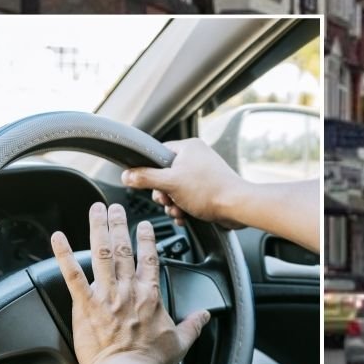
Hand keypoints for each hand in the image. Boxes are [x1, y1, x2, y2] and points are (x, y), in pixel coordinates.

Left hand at [50, 202, 208, 363]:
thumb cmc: (151, 362)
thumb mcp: (180, 342)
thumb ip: (193, 325)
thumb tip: (205, 316)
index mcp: (150, 296)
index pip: (150, 259)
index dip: (147, 239)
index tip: (144, 225)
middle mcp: (129, 290)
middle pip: (123, 249)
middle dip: (119, 224)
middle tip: (114, 208)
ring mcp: (106, 296)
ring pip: (101, 253)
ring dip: (97, 229)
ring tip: (94, 211)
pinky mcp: (86, 306)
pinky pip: (72, 276)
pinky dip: (63, 255)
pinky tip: (57, 239)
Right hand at [121, 138, 246, 228]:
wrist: (237, 207)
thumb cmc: (209, 190)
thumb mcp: (170, 183)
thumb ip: (145, 178)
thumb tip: (126, 176)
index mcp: (188, 148)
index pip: (158, 153)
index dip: (150, 170)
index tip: (149, 183)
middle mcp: (197, 158)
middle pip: (166, 175)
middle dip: (163, 193)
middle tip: (166, 200)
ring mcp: (204, 174)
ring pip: (176, 189)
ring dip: (173, 204)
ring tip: (178, 210)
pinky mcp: (209, 190)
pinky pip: (189, 198)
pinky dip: (184, 208)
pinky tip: (185, 216)